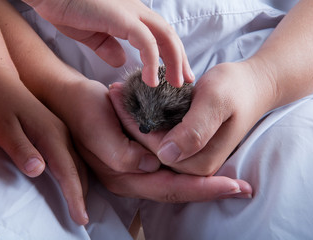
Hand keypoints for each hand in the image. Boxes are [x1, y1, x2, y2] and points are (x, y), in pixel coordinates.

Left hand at [0, 68, 88, 224]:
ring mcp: (61, 132)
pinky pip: (73, 156)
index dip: (75, 197)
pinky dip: (77, 172)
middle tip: (82, 216)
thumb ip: (22, 150)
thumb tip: (40, 171)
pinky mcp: (57, 131)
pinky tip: (73, 178)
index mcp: (51, 136)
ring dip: (81, 184)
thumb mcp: (4, 128)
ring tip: (81, 202)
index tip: (81, 217)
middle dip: (81, 194)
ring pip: (78, 163)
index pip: (68, 172)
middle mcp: (61, 135)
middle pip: (79, 170)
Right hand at [22, 0, 194, 86]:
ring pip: (165, 37)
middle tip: (185, 82)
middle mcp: (136, 12)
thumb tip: (121, 61)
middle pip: (169, 36)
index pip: (160, 36)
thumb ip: (108, 46)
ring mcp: (131, 13)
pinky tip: (152, 81)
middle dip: (180, 60)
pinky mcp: (122, 18)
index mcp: (131, 16)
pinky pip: (146, 42)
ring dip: (174, 62)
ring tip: (176, 84)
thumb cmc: (67, 8)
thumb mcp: (92, 34)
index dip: (172, 55)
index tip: (176, 75)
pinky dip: (153, 62)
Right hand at [46, 74, 250, 200]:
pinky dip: (191, 171)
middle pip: (179, 191)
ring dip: (205, 182)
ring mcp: (136, 172)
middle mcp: (131, 180)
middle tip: (243, 188)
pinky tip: (210, 168)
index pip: (169, 188)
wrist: (69, 100)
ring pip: (177, 184)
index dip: (202, 188)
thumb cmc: (83, 110)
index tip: (232, 184)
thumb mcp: (97, 130)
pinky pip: (171, 172)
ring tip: (233, 181)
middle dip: (211, 190)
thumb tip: (153, 166)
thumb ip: (122, 154)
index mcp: (122, 176)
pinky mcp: (140, 161)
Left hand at [109, 62, 274, 175]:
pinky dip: (144, 119)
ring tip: (118, 92)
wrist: (252, 86)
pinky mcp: (187, 149)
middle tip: (113, 90)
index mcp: (199, 163)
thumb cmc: (236, 89)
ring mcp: (189, 159)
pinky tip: (132, 100)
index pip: (154, 149)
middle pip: (148, 149)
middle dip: (127, 121)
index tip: (116, 93)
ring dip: (133, 119)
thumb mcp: (217, 102)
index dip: (132, 122)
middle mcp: (192, 168)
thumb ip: (195, 130)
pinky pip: (158, 137)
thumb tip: (166, 155)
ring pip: (150, 143)